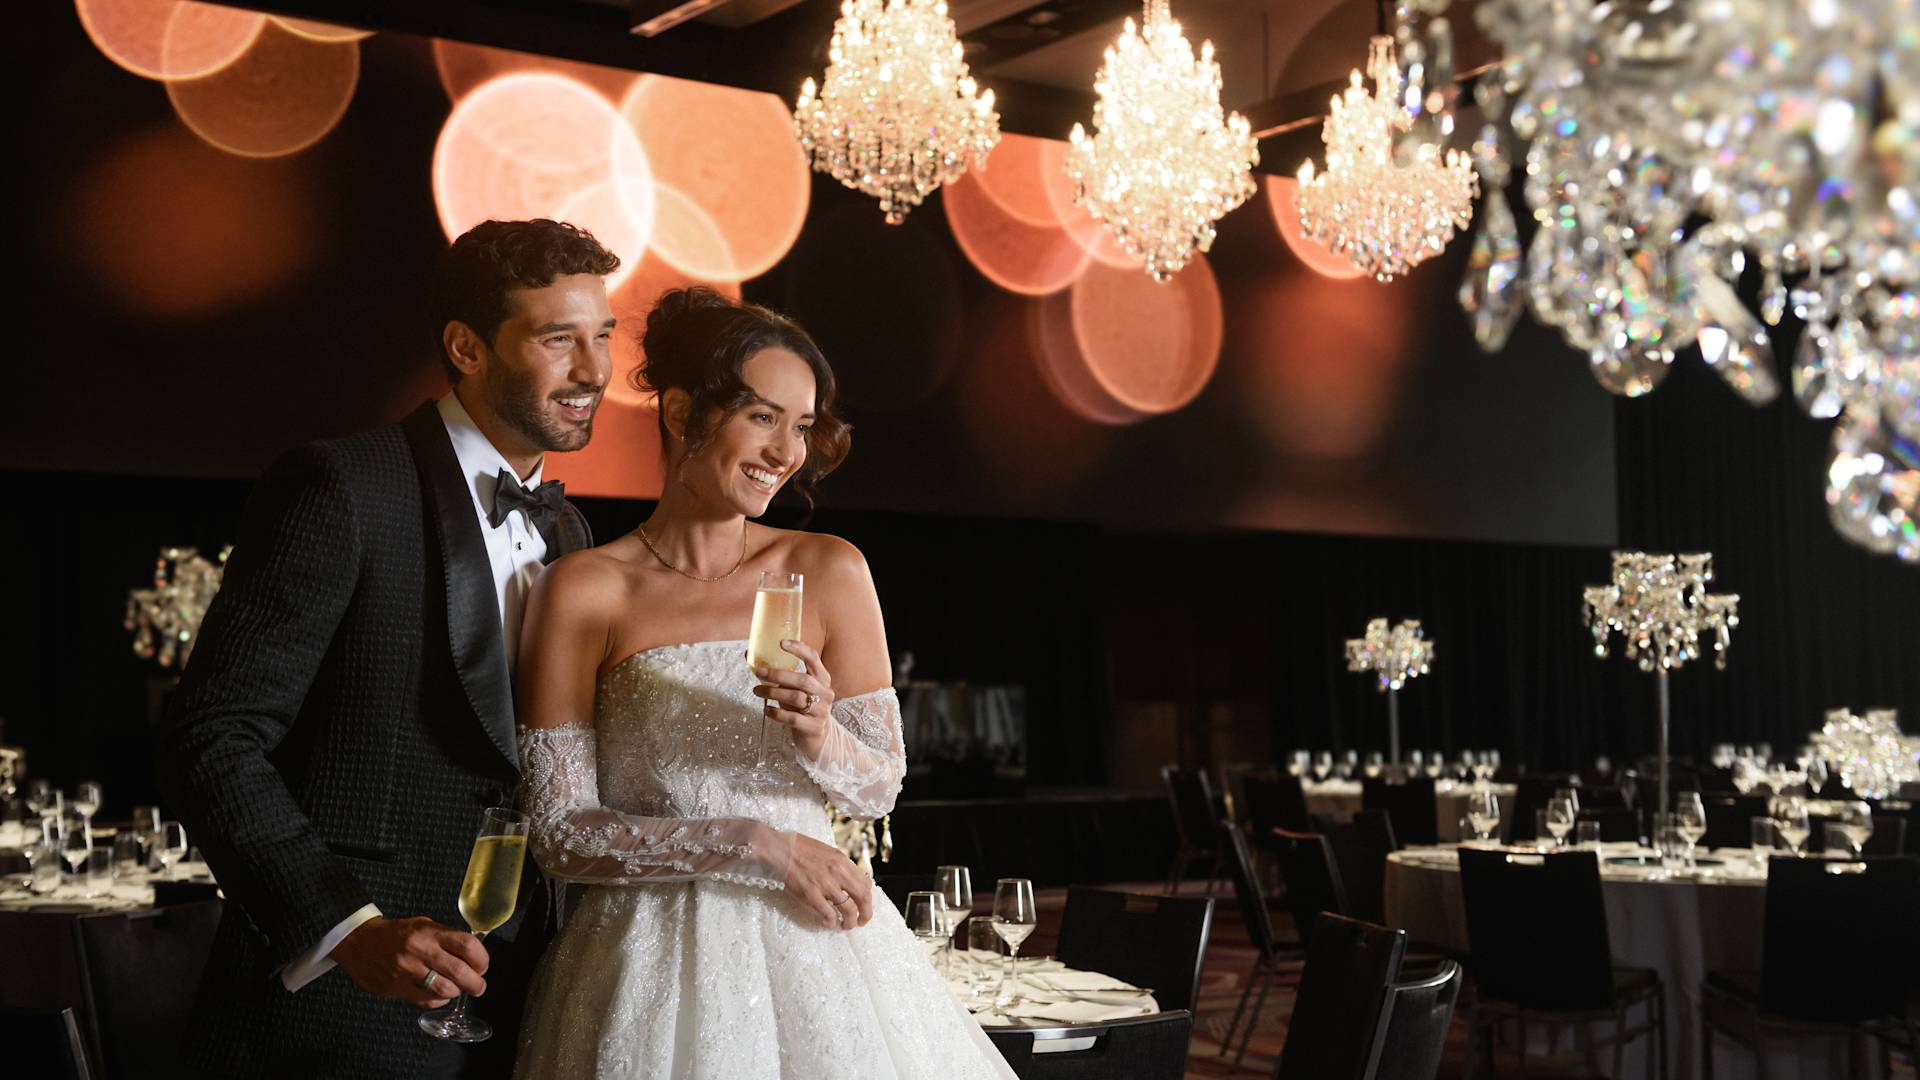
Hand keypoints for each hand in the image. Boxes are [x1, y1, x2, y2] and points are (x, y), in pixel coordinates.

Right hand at [329, 915, 488, 1006]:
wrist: (358, 941)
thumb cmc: (396, 934)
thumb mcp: (423, 925)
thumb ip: (447, 938)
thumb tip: (473, 954)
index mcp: (429, 932)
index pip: (467, 945)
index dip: (482, 958)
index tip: (483, 965)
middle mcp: (419, 950)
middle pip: (459, 971)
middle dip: (476, 983)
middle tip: (479, 986)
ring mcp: (406, 970)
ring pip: (444, 989)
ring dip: (457, 992)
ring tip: (458, 990)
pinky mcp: (396, 987)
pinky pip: (426, 1000)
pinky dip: (439, 1000)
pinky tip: (439, 995)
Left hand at [754, 639, 834, 759]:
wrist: (817, 736)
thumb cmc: (802, 707)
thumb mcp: (794, 689)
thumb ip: (778, 675)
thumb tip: (750, 656)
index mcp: (822, 678)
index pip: (813, 658)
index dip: (799, 649)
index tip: (781, 643)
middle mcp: (825, 693)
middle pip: (802, 680)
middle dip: (779, 675)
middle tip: (759, 673)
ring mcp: (821, 711)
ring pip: (797, 698)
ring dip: (774, 693)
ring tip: (758, 691)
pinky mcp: (814, 727)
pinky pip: (793, 718)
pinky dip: (777, 713)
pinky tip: (767, 710)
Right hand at [784, 833, 872, 929]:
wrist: (779, 849)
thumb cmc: (799, 848)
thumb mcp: (827, 851)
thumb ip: (839, 865)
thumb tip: (848, 879)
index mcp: (843, 861)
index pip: (866, 883)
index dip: (867, 897)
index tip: (862, 903)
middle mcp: (838, 872)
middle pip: (863, 897)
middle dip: (866, 913)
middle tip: (862, 921)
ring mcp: (826, 884)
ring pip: (849, 909)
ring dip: (850, 921)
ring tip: (847, 926)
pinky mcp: (811, 894)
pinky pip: (828, 913)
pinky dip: (831, 921)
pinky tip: (829, 923)